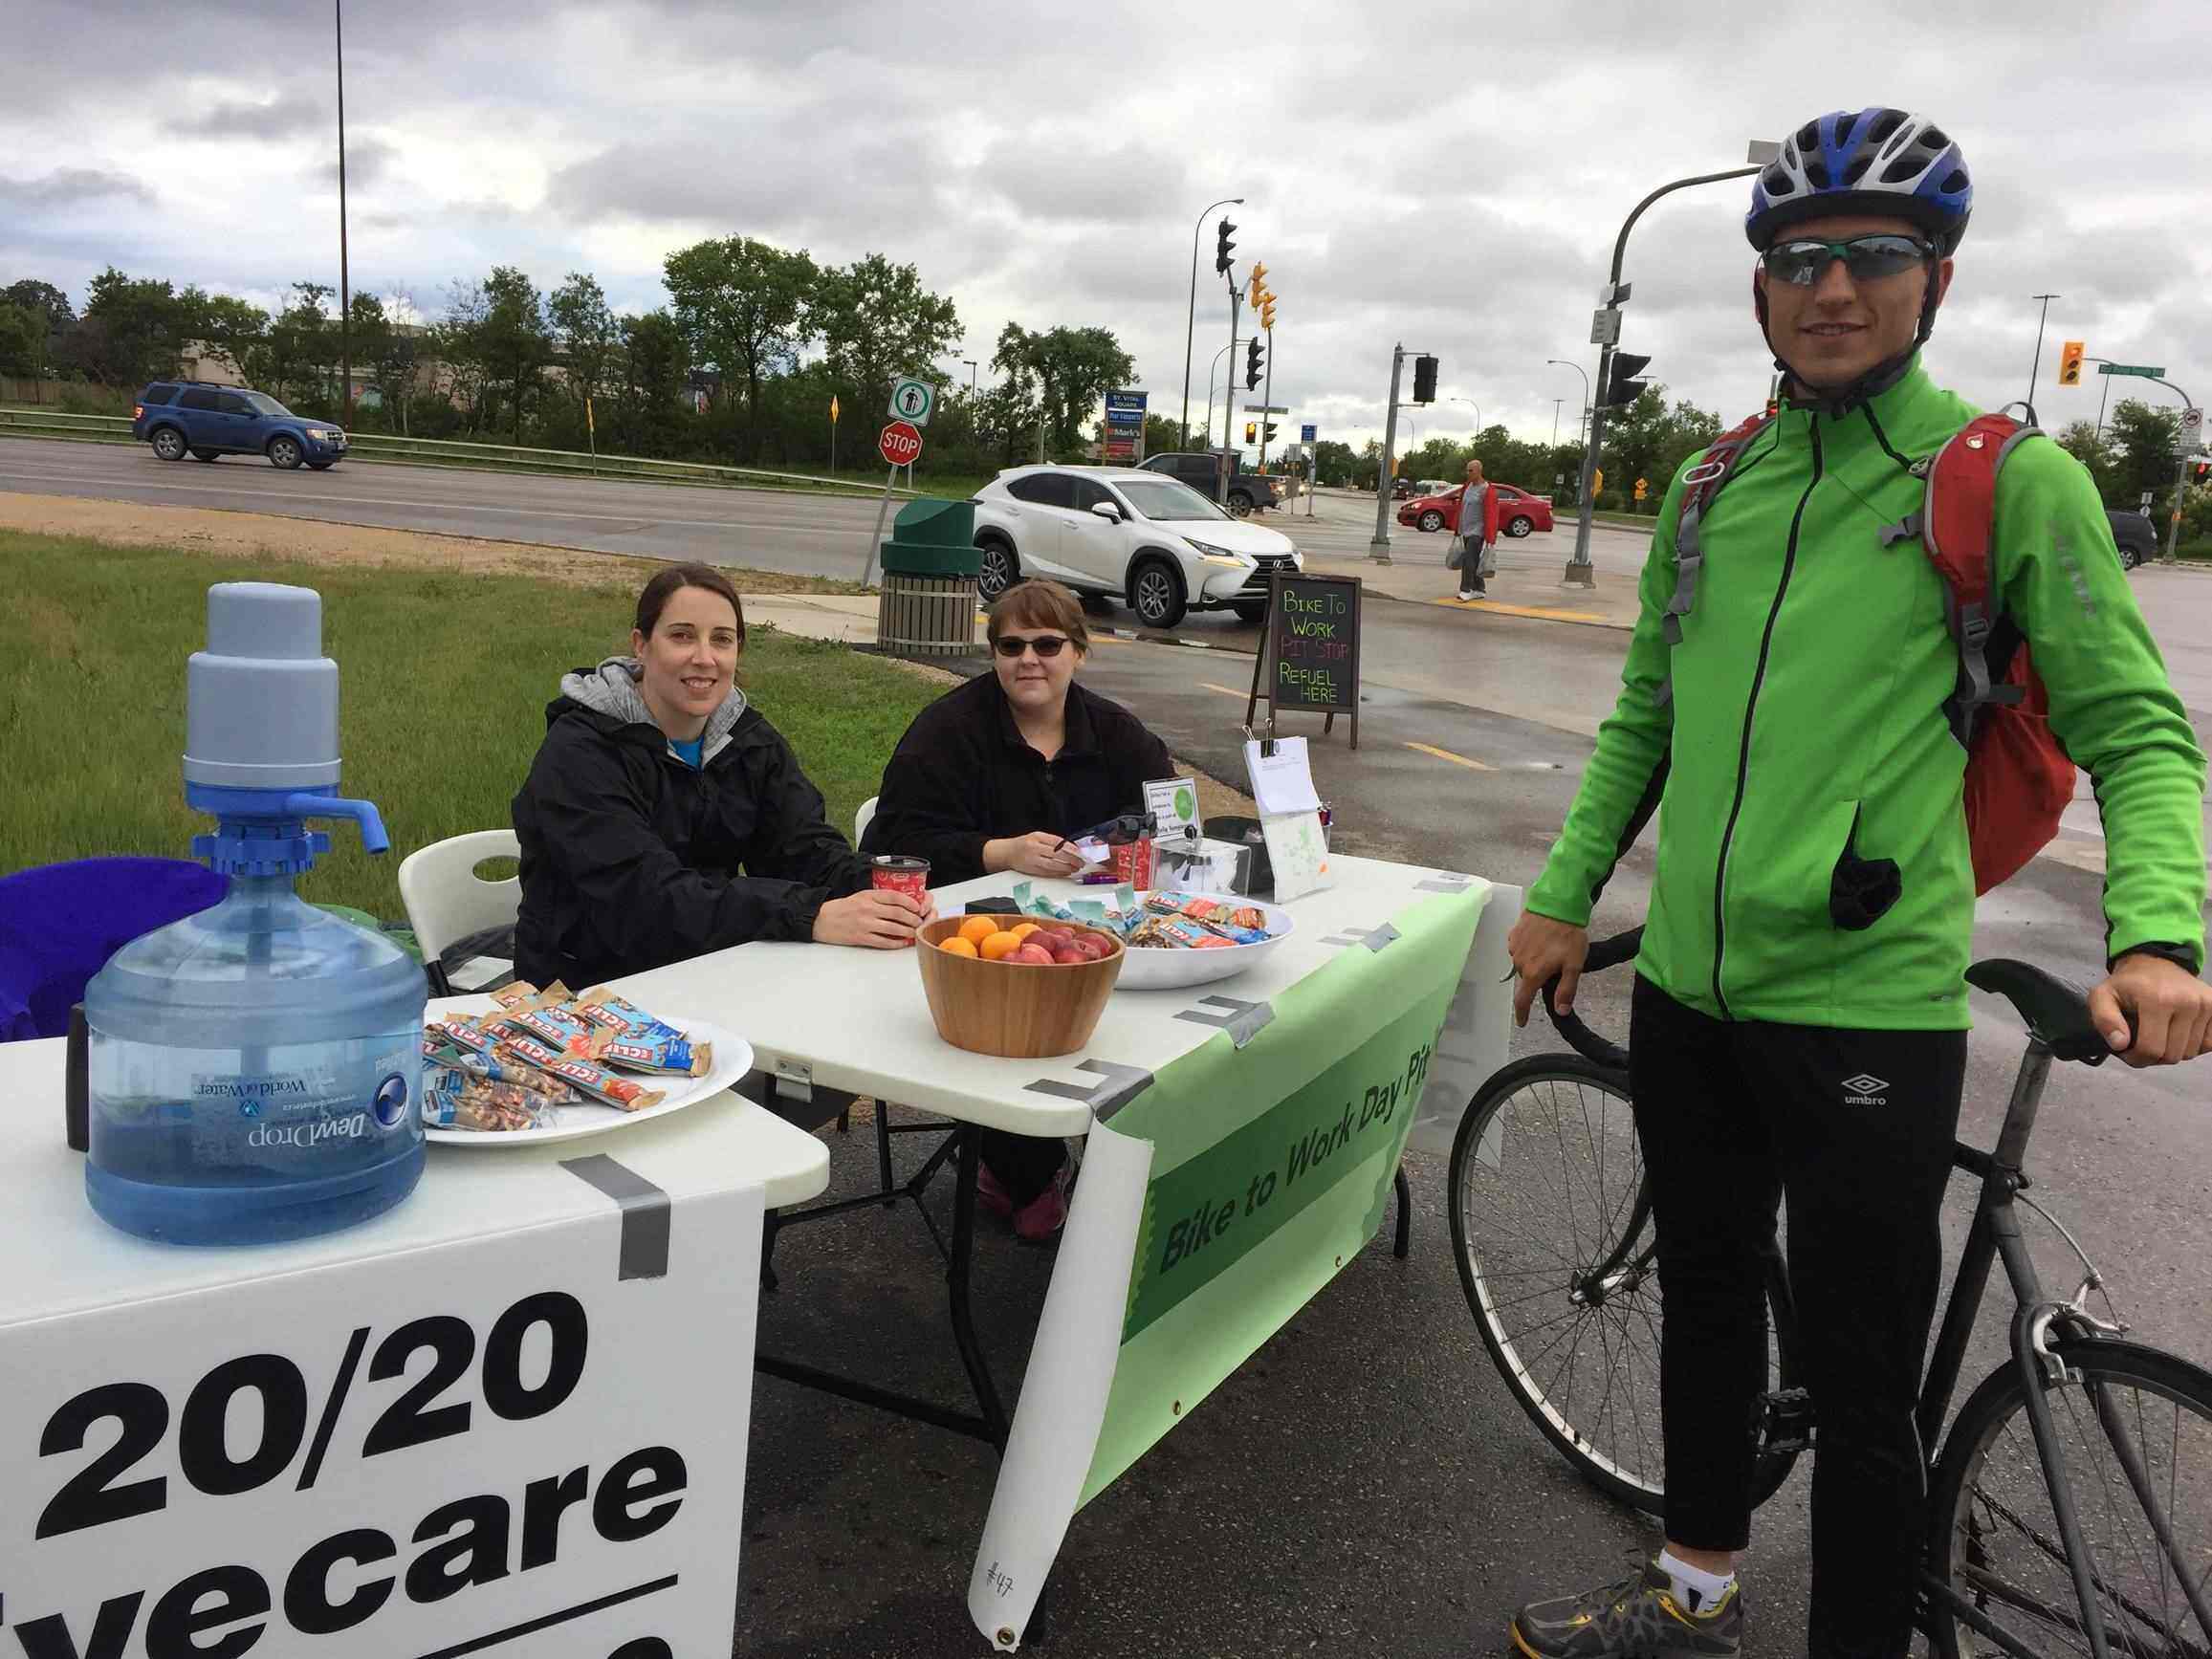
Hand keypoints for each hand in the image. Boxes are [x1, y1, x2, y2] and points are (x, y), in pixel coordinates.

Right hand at [813, 888, 933, 949]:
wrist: (821, 920)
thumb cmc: (842, 908)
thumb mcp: (861, 896)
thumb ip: (879, 898)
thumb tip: (901, 904)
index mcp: (868, 895)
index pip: (895, 896)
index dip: (910, 902)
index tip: (918, 906)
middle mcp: (868, 908)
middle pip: (898, 913)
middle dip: (913, 918)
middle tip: (920, 921)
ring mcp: (865, 924)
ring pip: (894, 928)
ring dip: (908, 931)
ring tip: (915, 932)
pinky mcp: (861, 937)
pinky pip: (883, 941)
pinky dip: (896, 943)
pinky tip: (903, 942)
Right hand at [985, 831, 1086, 877]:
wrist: (1006, 853)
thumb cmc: (1023, 844)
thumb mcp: (1037, 836)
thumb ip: (1052, 841)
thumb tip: (1070, 848)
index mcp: (1037, 837)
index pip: (1057, 843)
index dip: (1070, 848)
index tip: (1079, 852)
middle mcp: (1034, 848)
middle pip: (1057, 855)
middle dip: (1071, 860)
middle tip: (1081, 862)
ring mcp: (1032, 860)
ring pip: (1053, 866)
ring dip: (1066, 868)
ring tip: (1075, 868)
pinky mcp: (1032, 870)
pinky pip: (1048, 873)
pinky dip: (1058, 873)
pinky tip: (1065, 873)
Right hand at [1507, 910, 1589, 1027]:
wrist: (1557, 903)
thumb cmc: (1568, 935)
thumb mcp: (1574, 965)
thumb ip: (1566, 990)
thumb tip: (1560, 1011)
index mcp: (1534, 973)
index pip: (1522, 1000)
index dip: (1522, 1013)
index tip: (1522, 1022)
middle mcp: (1519, 962)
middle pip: (1525, 979)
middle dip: (1535, 980)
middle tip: (1553, 968)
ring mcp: (1514, 947)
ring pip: (1522, 964)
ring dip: (1532, 963)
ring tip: (1548, 950)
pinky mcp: (1513, 934)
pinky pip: (1518, 948)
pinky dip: (1528, 949)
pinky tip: (1540, 940)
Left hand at [2087, 953, 2211, 1066]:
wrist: (2155, 963)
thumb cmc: (2128, 984)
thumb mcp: (2102, 996)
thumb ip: (2104, 1020)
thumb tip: (2120, 1044)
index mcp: (2157, 1000)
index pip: (2151, 1050)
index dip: (2136, 1058)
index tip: (2127, 1051)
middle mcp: (2187, 1002)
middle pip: (2172, 1055)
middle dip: (2153, 1057)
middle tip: (2142, 1044)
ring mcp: (2206, 1005)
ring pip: (2190, 1053)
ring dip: (2172, 1051)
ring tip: (2159, 1036)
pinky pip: (2208, 1044)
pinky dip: (2192, 1046)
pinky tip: (2177, 1033)